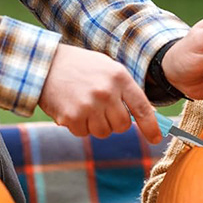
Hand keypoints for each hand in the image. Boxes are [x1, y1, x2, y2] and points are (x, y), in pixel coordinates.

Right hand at [39, 44, 160, 142]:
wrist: (46, 64)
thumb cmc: (81, 66)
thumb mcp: (108, 68)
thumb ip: (125, 89)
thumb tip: (145, 115)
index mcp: (119, 77)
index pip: (142, 108)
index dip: (151, 127)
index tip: (156, 138)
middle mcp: (106, 92)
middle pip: (123, 125)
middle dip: (115, 122)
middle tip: (103, 109)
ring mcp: (89, 106)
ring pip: (104, 132)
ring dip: (96, 125)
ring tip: (85, 105)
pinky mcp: (72, 117)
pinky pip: (83, 133)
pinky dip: (79, 126)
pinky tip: (73, 108)